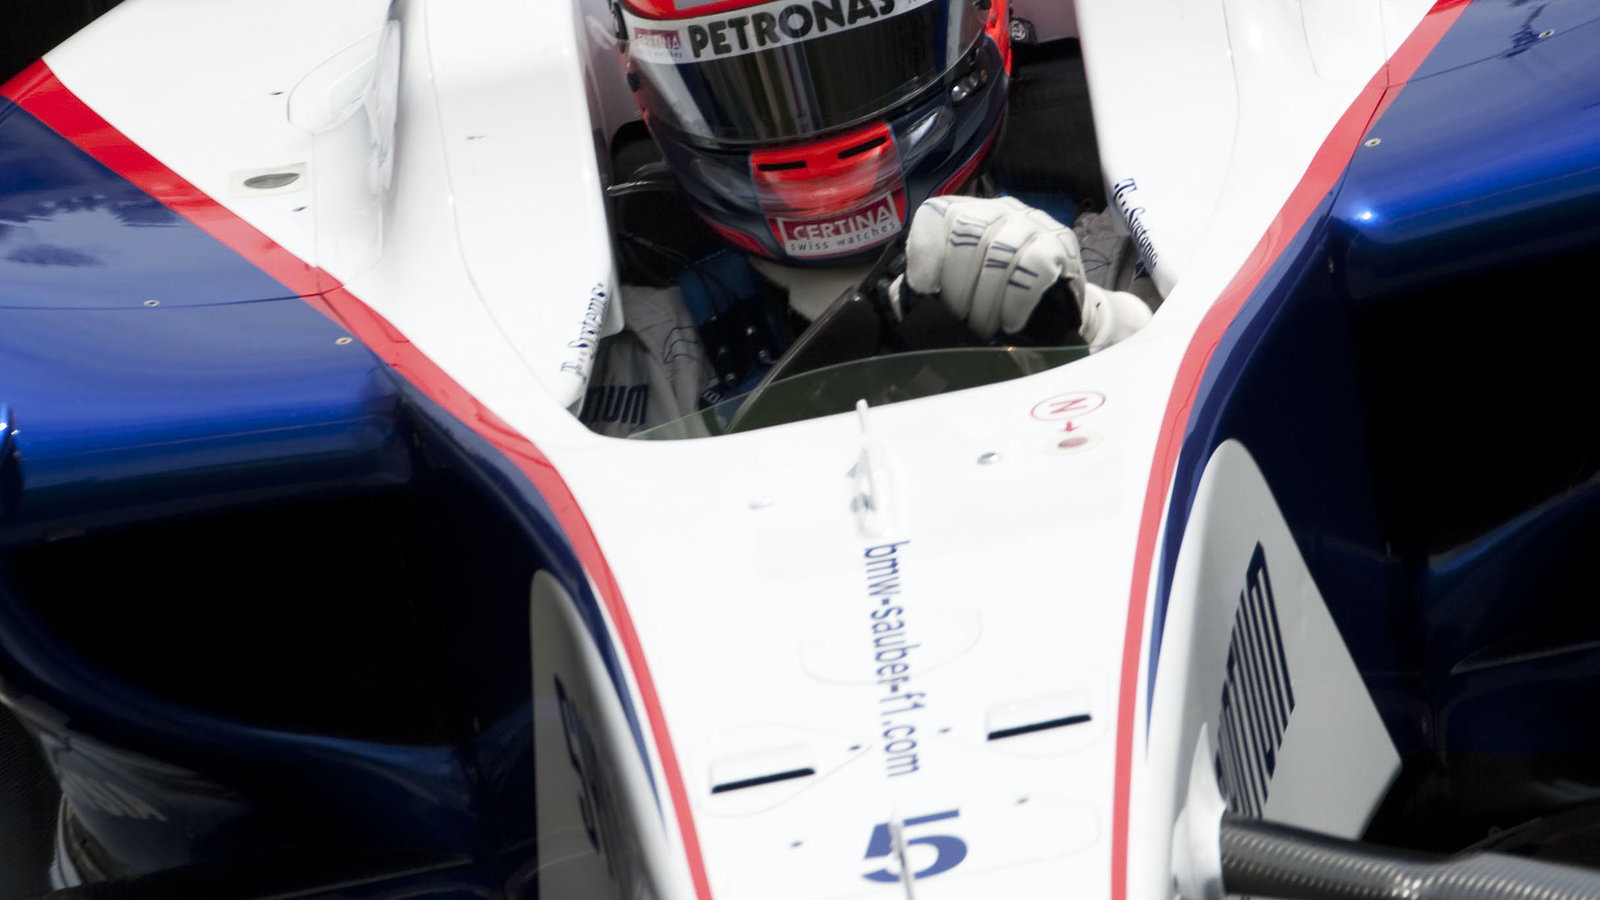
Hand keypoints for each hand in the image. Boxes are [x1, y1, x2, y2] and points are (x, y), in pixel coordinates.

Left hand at [898, 196, 1149, 349]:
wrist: (1057, 310)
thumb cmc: (998, 300)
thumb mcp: (959, 290)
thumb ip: (926, 289)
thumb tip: (901, 299)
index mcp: (966, 213)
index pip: (935, 212)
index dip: (925, 252)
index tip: (926, 290)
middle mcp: (999, 209)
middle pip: (965, 233)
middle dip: (958, 287)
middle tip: (962, 319)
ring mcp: (1032, 222)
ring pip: (998, 252)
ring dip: (986, 300)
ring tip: (984, 328)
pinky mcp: (1060, 244)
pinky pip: (1032, 267)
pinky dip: (1015, 300)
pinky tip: (1010, 321)